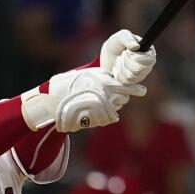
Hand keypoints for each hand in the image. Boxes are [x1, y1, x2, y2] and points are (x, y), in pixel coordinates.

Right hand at [21, 68, 145, 131]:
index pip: (126, 86)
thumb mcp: (86, 75)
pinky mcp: (97, 118)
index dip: (135, 89)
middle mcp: (104, 93)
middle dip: (119, 98)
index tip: (143, 91)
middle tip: (106, 97)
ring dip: (110, 108)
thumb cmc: (68, 85)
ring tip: (95, 104)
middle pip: (123, 98)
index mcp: (103, 80)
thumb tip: (118, 81)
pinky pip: (109, 118)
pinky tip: (93, 113)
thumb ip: (103, 77)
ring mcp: (101, 107)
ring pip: (116, 109)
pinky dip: (104, 117)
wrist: (51, 100)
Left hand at [100, 29, 156, 84]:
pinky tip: (118, 69)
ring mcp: (141, 75)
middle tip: (122, 55)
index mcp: (149, 52)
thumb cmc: (116, 44)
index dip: (136, 58)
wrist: (108, 56)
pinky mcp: (133, 83)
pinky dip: (118, 75)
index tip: (127, 52)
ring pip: (130, 77)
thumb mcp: (120, 37)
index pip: (149, 60)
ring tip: (119, 61)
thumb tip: (136, 46)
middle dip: (125, 62)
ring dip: (121, 68)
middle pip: (137, 70)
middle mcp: (148, 65)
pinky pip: (125, 82)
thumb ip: (127, 38)